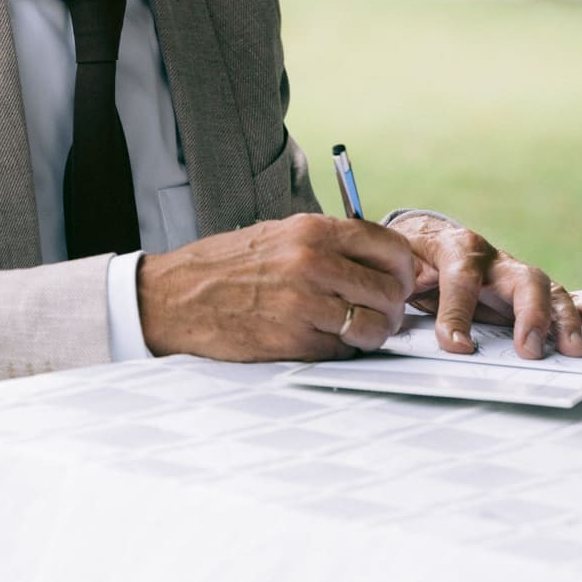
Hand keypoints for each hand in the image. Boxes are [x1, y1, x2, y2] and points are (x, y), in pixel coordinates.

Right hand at [137, 215, 416, 360]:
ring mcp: (303, 303)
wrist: (175, 297)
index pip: (389, 246)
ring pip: (373, 325)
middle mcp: (313, 262)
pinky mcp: (291, 341)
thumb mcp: (280, 234)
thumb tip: (381, 260)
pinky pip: (341, 351)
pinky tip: (326, 342)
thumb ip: (330, 243)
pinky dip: (342, 351)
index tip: (402, 281)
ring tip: (359, 332)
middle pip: (390, 290)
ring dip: (373, 334)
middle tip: (382, 313)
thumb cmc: (227, 265)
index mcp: (313, 230)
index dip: (405, 269)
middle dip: (393, 307)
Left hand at [389, 214, 581, 358]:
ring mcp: (515, 276)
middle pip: (524, 279)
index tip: (456, 346)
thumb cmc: (410, 259)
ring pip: (549, 291)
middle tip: (528, 351)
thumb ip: (405, 280)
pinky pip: (561, 298)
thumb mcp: (399, 267)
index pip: (462, 279)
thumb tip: (408, 291)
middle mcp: (495, 259)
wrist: (423, 241)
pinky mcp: (527, 293)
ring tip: (572, 349)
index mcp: (458, 248)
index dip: (458, 313)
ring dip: (564, 320)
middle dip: (530, 316)